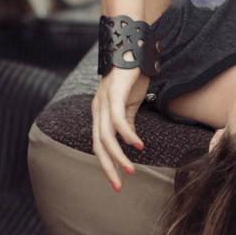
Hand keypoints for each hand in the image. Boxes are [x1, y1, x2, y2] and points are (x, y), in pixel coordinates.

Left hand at [91, 67, 150, 187]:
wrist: (132, 47)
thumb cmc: (131, 75)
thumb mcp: (129, 103)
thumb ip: (128, 122)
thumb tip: (130, 142)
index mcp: (100, 113)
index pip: (100, 145)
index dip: (107, 164)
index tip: (118, 182)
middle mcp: (98, 109)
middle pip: (98, 145)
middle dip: (108, 167)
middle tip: (119, 186)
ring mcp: (104, 101)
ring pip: (106, 136)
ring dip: (117, 156)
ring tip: (130, 170)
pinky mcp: (115, 93)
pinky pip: (118, 120)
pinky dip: (127, 135)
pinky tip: (137, 146)